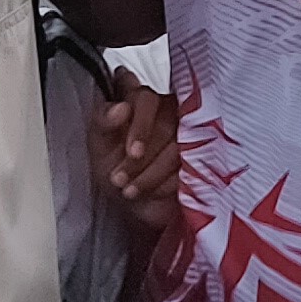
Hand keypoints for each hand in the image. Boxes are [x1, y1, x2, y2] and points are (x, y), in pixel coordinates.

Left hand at [87, 66, 182, 230]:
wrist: (134, 207)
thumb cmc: (115, 169)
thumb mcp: (99, 147)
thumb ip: (104, 122)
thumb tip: (120, 108)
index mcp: (138, 97)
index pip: (144, 94)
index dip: (140, 122)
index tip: (132, 150)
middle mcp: (166, 107)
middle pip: (165, 121)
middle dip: (141, 154)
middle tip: (120, 176)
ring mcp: (187, 130)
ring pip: (178, 146)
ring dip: (150, 173)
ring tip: (129, 189)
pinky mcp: (200, 154)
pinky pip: (190, 165)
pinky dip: (166, 183)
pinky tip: (150, 191)